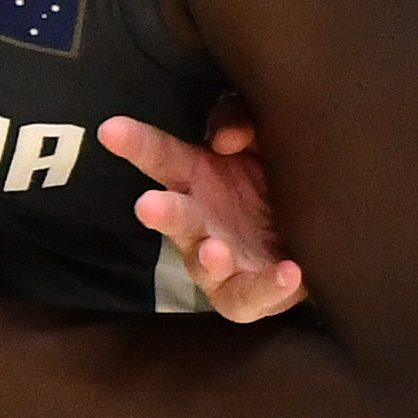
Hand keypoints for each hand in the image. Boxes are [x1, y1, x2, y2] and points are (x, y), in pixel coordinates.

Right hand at [99, 106, 303, 323]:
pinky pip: (249, 296)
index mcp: (198, 177)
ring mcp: (217, 259)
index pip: (160, 156)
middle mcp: (200, 220)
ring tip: (216, 251)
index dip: (135, 143)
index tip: (111, 130)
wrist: (306, 236)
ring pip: (203, 263)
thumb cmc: (273, 182)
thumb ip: (241, 122)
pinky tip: (288, 273)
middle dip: (162, 212)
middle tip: (149, 207)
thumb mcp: (260, 138)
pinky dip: (267, 287)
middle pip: (174, 215)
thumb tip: (225, 139)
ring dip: (207, 258)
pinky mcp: (243, 294)